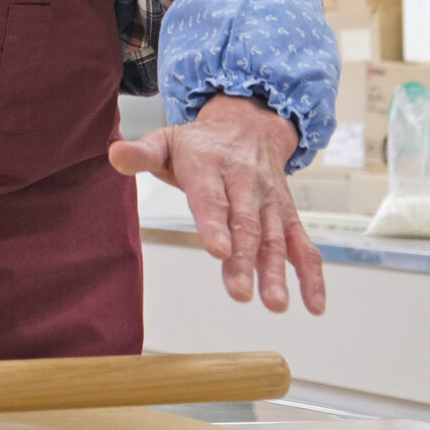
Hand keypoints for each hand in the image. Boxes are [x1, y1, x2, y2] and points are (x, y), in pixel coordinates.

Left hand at [109, 94, 325, 313]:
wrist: (249, 125)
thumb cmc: (199, 143)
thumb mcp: (165, 140)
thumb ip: (141, 153)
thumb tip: (114, 154)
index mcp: (210, 164)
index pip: (211, 196)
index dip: (215, 222)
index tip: (218, 250)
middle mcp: (245, 183)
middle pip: (245, 224)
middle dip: (244, 260)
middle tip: (239, 292)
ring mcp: (269, 201)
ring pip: (275, 238)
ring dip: (276, 272)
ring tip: (275, 304)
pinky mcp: (287, 216)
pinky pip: (303, 245)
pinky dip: (312, 274)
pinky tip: (314, 304)